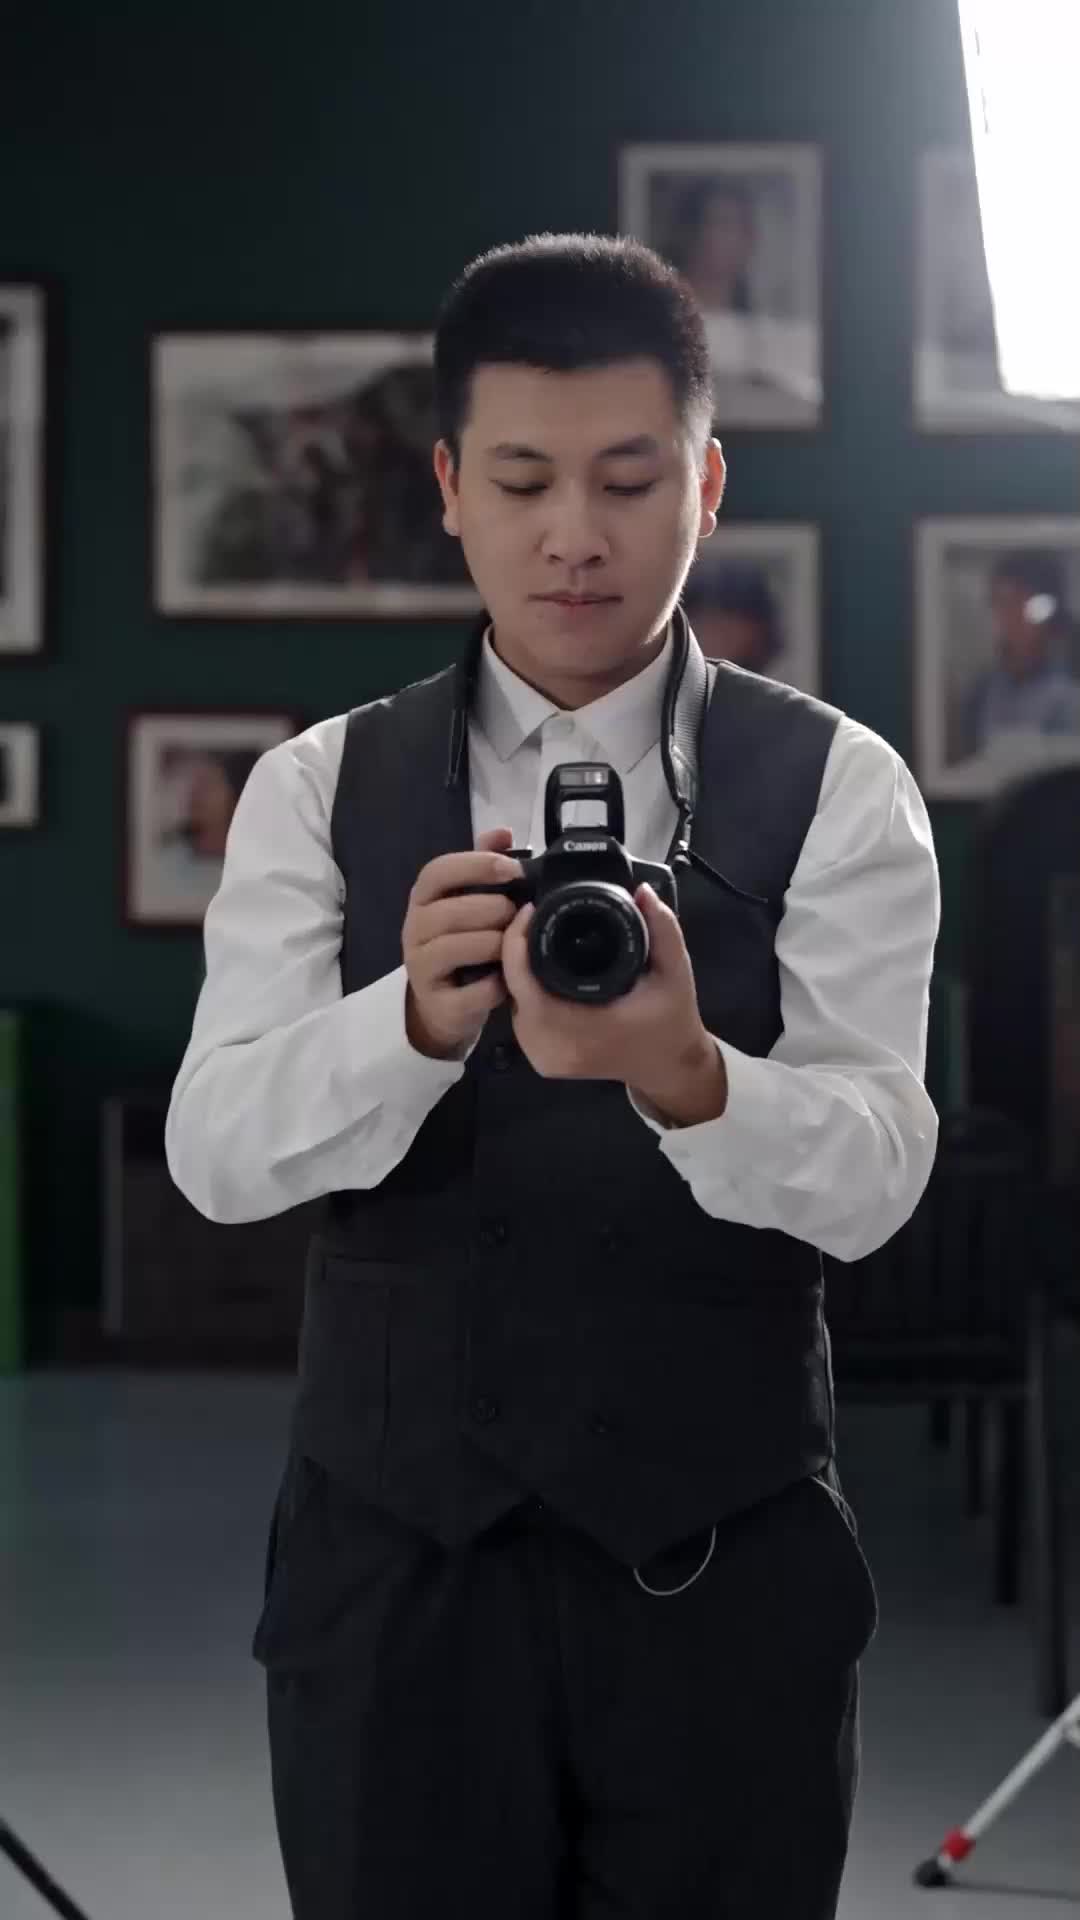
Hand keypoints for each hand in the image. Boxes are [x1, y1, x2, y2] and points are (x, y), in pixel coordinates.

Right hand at [403, 828, 522, 1059]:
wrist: (442, 1003)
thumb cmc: (460, 942)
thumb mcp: (467, 902)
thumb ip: (482, 865)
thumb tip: (503, 832)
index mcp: (423, 899)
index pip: (437, 871)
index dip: (475, 866)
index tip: (511, 869)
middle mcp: (414, 929)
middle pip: (451, 911)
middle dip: (493, 910)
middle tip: (517, 914)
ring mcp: (420, 967)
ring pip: (457, 948)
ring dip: (494, 944)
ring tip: (512, 945)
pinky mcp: (435, 1002)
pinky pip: (468, 992)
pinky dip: (492, 986)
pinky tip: (504, 981)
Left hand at [500, 882, 727, 1124]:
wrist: (668, 1066)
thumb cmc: (672, 1019)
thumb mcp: (674, 972)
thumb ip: (662, 928)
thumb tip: (641, 890)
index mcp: (578, 1029)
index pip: (523, 980)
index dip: (518, 940)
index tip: (533, 909)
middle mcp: (551, 1047)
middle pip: (511, 987)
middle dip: (517, 950)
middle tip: (537, 918)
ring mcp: (542, 1058)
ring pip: (512, 1001)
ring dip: (520, 971)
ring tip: (539, 938)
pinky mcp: (541, 1061)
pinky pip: (520, 1016)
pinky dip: (526, 991)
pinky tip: (541, 970)